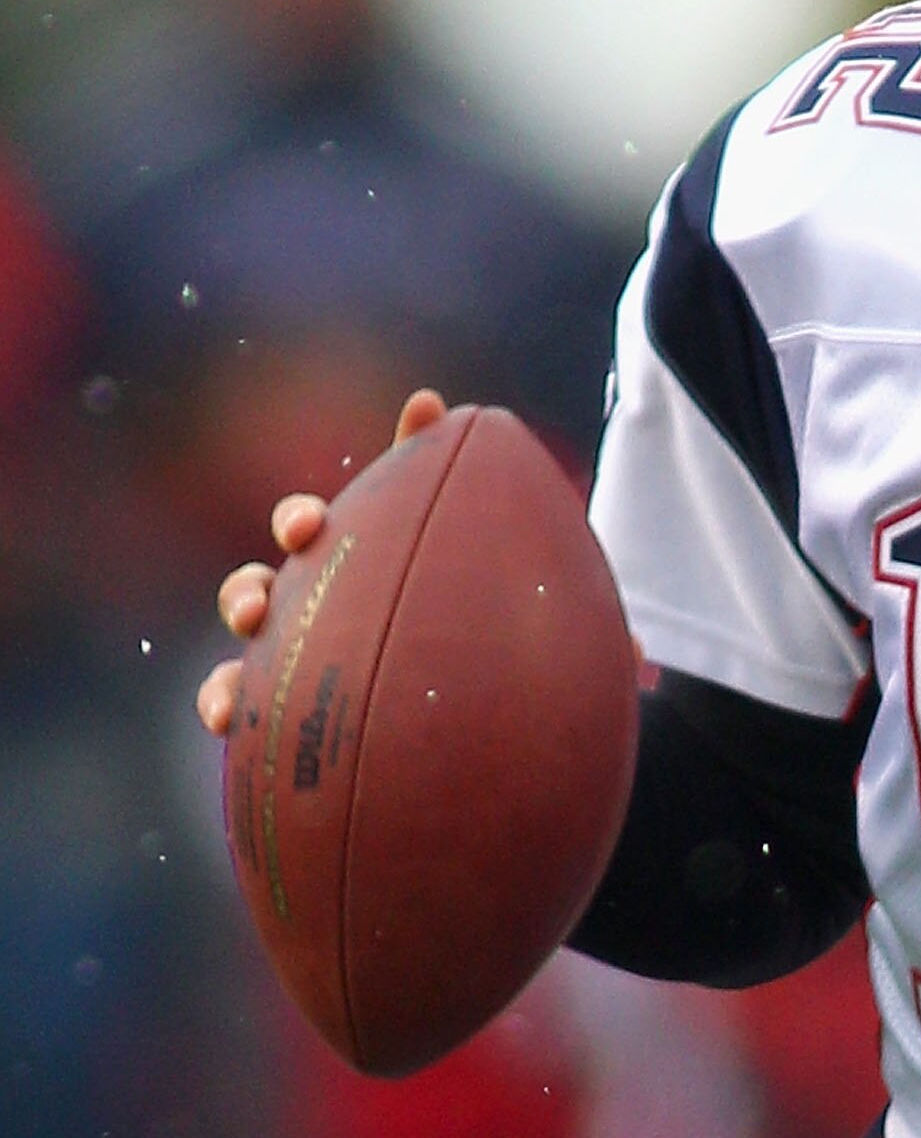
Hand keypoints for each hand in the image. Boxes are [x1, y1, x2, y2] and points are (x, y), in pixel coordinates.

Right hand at [194, 388, 446, 736]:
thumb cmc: (460, 590)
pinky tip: (235, 738)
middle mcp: (306, 608)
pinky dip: (230, 724)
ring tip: (225, 700)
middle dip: (245, 597)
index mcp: (342, 556)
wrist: (481, 678)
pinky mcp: (290, 721)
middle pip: (255, 594)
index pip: (306, 528)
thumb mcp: (454, 534)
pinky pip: (250, 729)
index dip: (298, 522)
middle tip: (256, 609)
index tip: (308, 527)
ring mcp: (292, 666)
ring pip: (236, 668)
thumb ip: (433, 470)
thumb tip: (428, 400)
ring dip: (222, 679)